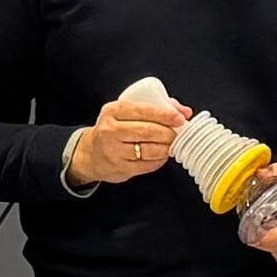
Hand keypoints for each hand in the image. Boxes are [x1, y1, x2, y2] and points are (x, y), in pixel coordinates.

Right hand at [65, 100, 184, 188]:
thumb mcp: (128, 112)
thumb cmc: (115, 129)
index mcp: (113, 111)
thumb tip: (185, 111)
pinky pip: (147, 165)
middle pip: (147, 131)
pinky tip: (161, 155)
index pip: (142, 110)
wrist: (91, 153)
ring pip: (148, 150)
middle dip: (168, 133)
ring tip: (170, 144)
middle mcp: (110, 130)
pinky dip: (159, 160)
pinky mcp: (119, 168)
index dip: (164, 114)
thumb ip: (156, 107)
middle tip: (176, 134)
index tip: (179, 118)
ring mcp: (113, 151)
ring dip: (165, 147)